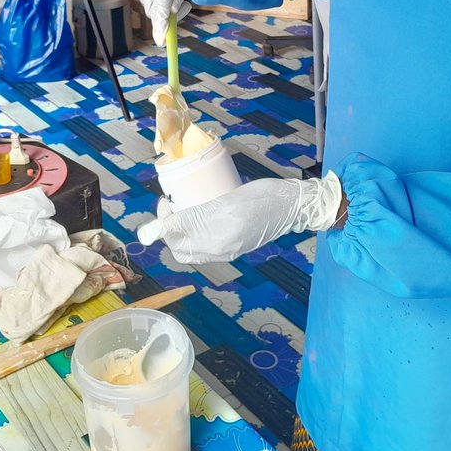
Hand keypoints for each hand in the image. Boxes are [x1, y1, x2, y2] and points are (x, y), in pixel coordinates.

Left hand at [137, 173, 343, 263]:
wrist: (293, 204)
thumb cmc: (262, 199)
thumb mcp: (224, 203)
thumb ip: (192, 218)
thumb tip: (157, 230)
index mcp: (218, 245)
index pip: (177, 244)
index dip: (165, 225)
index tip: (165, 203)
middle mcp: (222, 251)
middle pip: (183, 248)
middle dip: (171, 228)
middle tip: (171, 204)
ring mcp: (231, 248)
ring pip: (195, 245)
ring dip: (182, 229)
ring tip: (182, 206)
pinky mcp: (237, 241)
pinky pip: (208, 241)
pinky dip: (197, 230)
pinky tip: (200, 212)